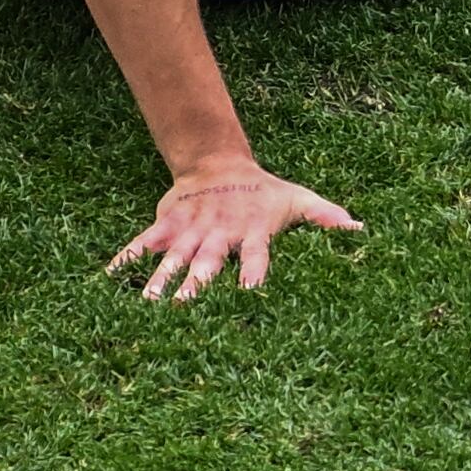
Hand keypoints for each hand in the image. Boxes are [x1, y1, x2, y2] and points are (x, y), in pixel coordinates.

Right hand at [107, 164, 362, 300]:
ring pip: (175, 256)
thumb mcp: (297, 200)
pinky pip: (144, 242)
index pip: (256, 252)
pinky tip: (109, 277)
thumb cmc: (264, 193)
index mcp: (252, 229)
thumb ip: (326, 217)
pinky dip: (128, 257)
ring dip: (161, 279)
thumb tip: (361, 231)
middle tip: (186, 307)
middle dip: (198, 282)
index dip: (254, 269)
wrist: (220, 163)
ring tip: (148, 303)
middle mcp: (220, 230)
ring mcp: (192, 227)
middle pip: (209, 259)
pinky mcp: (168, 223)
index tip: (251, 291)